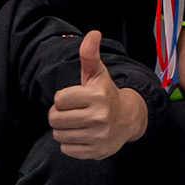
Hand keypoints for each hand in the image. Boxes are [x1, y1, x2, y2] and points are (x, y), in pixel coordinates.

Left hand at [51, 30, 150, 157]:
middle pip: (55, 119)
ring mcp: (99, 136)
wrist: (129, 119)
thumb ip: (90, 55)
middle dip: (59, 115)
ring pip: (59, 135)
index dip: (62, 99)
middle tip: (71, 112)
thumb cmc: (106, 94)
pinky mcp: (97, 151)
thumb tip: (93, 33)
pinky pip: (67, 149)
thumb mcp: (98, 74)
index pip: (58, 100)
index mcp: (97, 96)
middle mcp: (99, 117)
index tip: (73, 98)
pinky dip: (70, 143)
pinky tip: (82, 135)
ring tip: (76, 123)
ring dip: (63, 130)